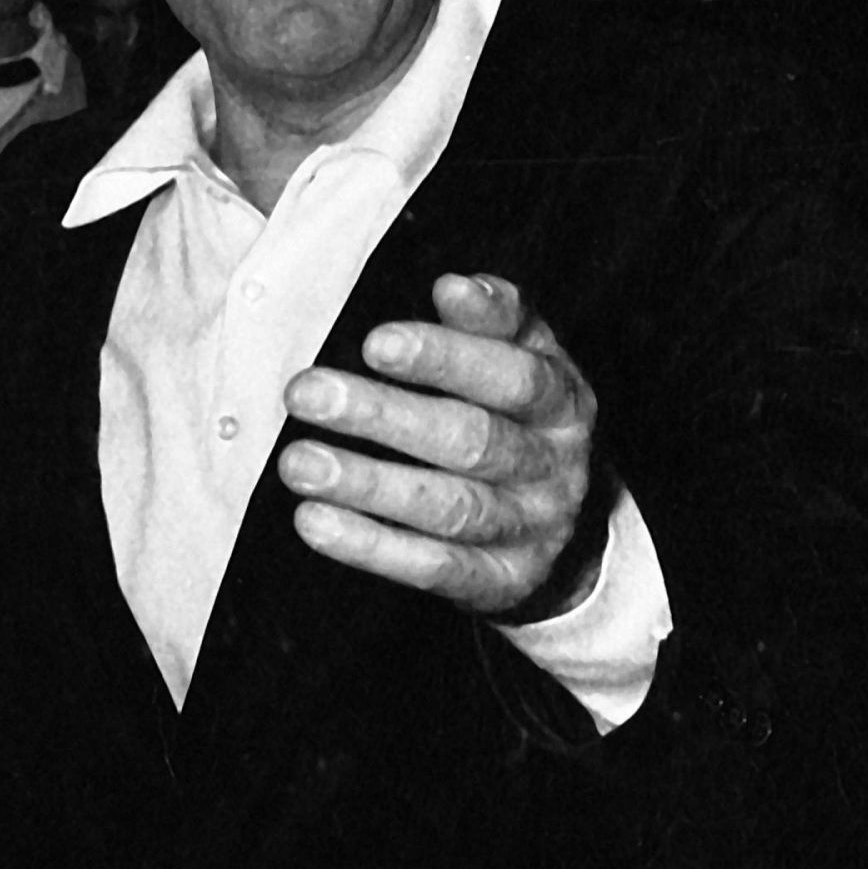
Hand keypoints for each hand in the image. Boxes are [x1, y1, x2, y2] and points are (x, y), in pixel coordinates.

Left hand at [278, 272, 599, 618]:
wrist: (569, 536)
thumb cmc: (521, 423)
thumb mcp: (525, 363)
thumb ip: (495, 320)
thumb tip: (455, 285)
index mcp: (562, 401)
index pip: (512, 374)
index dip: (446, 357)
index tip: (375, 341)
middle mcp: (553, 466)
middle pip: (471, 440)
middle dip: (383, 416)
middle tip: (305, 392)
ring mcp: (529, 530)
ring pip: (448, 508)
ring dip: (367, 484)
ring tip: (297, 462)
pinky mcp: (499, 583)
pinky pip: (432, 568)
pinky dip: (370, 546)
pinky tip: (314, 520)